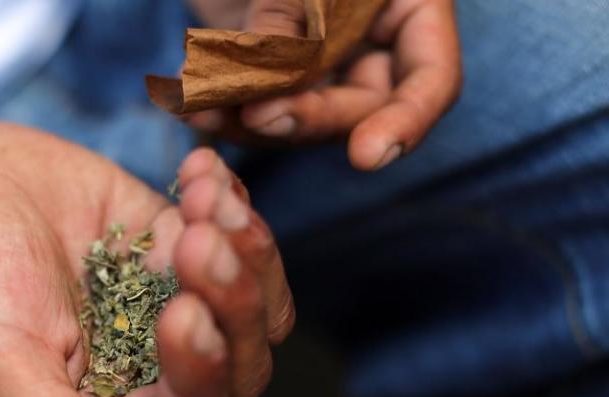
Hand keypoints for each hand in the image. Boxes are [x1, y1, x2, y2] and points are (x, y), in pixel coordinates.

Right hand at [0, 123, 293, 396]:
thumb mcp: (1, 368)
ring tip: (203, 200)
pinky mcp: (182, 241)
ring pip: (258, 298)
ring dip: (247, 249)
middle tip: (195, 241)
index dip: (203, 373)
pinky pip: (238, 233)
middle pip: (244, 360)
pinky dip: (231, 201)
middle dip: (233, 299)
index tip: (180, 312)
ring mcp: (178, 300)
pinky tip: (198, 171)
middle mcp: (158, 367)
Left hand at [186, 0, 462, 170]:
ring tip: (202, 112)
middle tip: (255, 114)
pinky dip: (224, 108)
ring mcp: (324, 59)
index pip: (431, 81)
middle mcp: (375, 41)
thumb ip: (288, 23)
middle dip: (303, 116)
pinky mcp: (274, 70)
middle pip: (357, 108)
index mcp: (412, 7)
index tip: (365, 157)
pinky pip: (258, 104)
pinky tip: (189, 105)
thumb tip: (267, 95)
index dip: (404, 124)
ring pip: (301, 116)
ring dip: (250, 122)